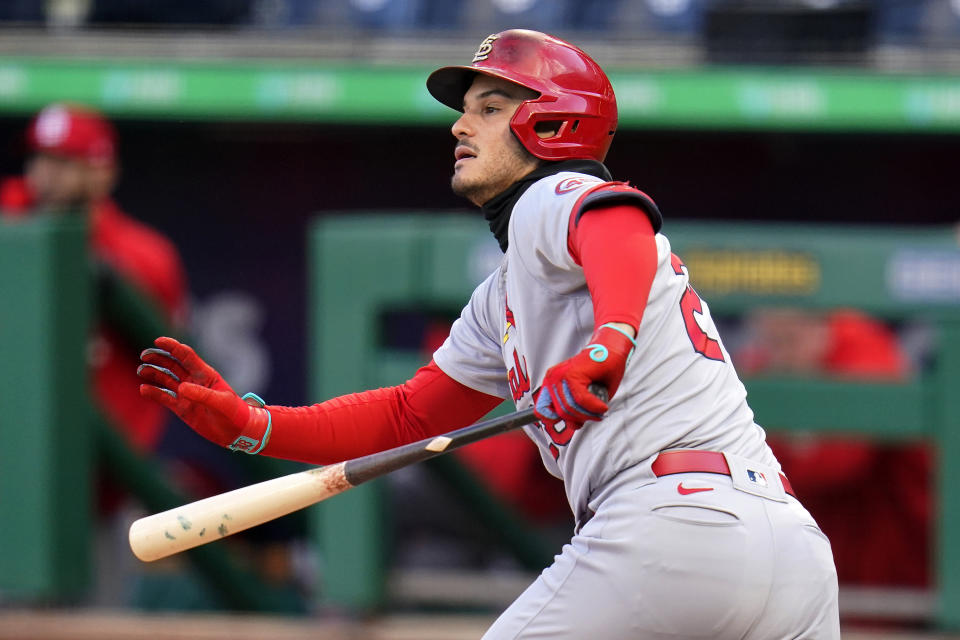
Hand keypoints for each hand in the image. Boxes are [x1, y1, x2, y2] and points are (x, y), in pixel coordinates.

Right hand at [138, 336, 270, 452]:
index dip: (173, 347)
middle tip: (144, 355)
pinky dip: (154, 393)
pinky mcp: (182, 408)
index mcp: (205, 374)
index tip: (158, 341)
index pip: (187, 356)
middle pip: (173, 364)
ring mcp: (187, 394)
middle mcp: (194, 381)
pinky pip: (164, 398)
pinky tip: (143, 389)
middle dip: (159, 358)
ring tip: (141, 371)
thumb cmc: (234, 413)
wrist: (236, 431)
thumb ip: (202, 395)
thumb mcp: (221, 402)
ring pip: (166, 379)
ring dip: (153, 374)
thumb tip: (181, 388)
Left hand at [533, 323, 635, 430]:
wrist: (611, 349)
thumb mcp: (583, 395)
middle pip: (561, 412)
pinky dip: (593, 407)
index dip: (554, 420)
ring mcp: (561, 375)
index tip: (572, 421)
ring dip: (588, 414)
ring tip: (600, 411)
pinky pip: (581, 399)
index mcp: (551, 383)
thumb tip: (572, 425)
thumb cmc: (600, 372)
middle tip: (594, 416)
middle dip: (579, 419)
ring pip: (571, 407)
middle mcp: (553, 378)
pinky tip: (602, 407)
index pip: (542, 409)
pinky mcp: (573, 374)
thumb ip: (574, 409)